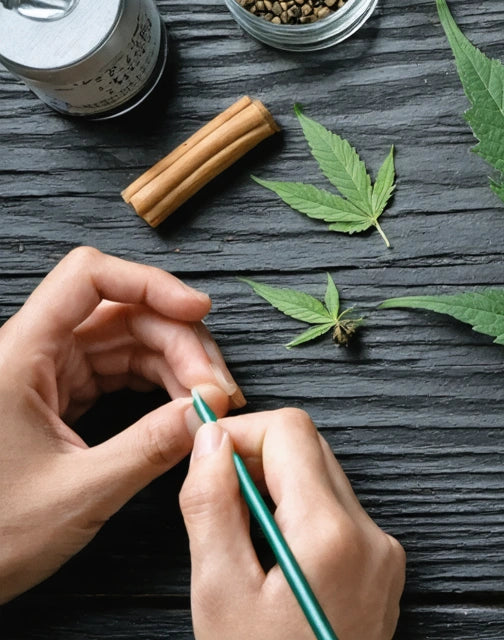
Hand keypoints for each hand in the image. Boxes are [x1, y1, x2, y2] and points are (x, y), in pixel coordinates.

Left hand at [0, 247, 241, 603]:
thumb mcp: (80, 493)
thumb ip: (150, 447)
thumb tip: (207, 411)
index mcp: (18, 358)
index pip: (89, 277)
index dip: (150, 283)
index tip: (198, 312)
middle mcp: (29, 354)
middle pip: (123, 311)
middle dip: (180, 341)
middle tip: (218, 390)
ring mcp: (44, 375)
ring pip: (127, 340)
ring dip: (176, 364)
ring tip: (210, 402)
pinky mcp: (55, 398)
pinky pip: (117, 371)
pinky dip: (157, 385)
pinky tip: (184, 409)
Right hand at [180, 408, 404, 639]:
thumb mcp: (218, 592)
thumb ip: (212, 506)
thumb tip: (212, 440)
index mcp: (331, 533)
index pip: (292, 431)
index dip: (241, 433)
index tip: (204, 458)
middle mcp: (371, 534)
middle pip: (313, 451)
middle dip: (258, 460)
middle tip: (214, 503)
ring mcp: (385, 552)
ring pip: (327, 482)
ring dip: (279, 492)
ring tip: (241, 545)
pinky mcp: (385, 569)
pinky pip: (341, 517)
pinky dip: (302, 519)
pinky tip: (272, 564)